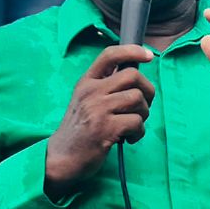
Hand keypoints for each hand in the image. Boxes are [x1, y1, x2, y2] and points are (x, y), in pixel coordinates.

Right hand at [44, 44, 155, 200]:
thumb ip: (104, 87)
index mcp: (86, 82)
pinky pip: (137, 122)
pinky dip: (139, 132)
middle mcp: (91, 91)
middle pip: (132, 76)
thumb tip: (133, 75)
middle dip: (147, 92)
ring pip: (137, 98)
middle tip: (142, 107)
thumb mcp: (85, 101)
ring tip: (132, 126)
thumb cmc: (79, 130)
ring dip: (143, 114)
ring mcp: (97, 109)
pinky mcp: (105, 128)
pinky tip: (128, 139)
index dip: (133, 50)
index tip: (149, 56)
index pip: (109, 55)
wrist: (61, 158)